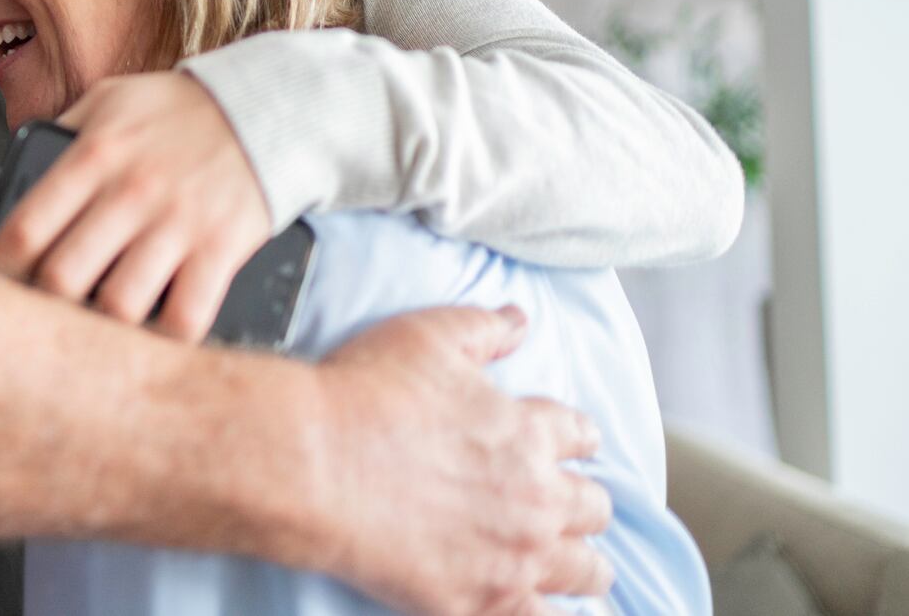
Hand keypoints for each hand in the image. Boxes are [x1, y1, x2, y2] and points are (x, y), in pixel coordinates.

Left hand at [0, 72, 271, 342]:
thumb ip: (63, 133)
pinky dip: (161, 340)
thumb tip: (18, 176)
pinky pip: (185, 318)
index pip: (26, 226)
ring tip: (88, 334)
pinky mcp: (221, 249)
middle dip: (42, 306)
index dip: (0, 268)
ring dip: (99, 329)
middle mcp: (130, 192)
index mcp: (94, 156)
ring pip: (119, 305)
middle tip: (40, 317)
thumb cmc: (176, 108)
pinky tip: (147, 341)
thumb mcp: (109, 99)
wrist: (267, 105)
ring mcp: (178, 224)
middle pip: (63, 277)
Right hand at [311, 307, 612, 613]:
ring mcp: (513, 556)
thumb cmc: (366, 396)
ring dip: (583, 564)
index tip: (568, 445)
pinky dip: (545, 610)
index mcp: (530, 432)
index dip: (575, 439)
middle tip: (566, 506)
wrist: (315, 462)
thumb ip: (484, 328)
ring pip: (584, 571)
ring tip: (575, 566)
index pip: (580, 436)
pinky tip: (540, 605)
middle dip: (582, 503)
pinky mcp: (480, 601)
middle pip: (593, 508)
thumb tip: (520, 320)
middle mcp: (537, 498)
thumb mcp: (429, 337)